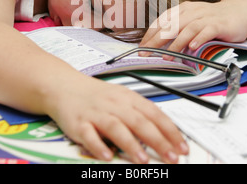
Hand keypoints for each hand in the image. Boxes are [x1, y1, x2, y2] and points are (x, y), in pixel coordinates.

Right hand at [49, 75, 188, 163]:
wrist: (65, 87)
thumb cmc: (97, 96)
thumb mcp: (123, 98)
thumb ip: (142, 113)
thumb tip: (166, 133)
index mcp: (128, 98)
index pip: (154, 114)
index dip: (170, 131)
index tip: (181, 147)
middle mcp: (114, 104)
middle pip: (139, 121)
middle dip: (158, 141)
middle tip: (171, 157)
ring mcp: (96, 114)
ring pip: (116, 128)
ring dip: (131, 144)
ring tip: (143, 160)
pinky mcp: (78, 123)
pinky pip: (88, 135)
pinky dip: (98, 146)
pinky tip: (107, 157)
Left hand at [140, 1, 246, 55]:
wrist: (240, 11)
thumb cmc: (212, 19)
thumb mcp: (192, 20)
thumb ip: (177, 29)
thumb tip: (159, 45)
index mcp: (183, 9)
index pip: (162, 21)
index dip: (150, 34)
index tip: (142, 47)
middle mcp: (193, 12)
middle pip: (171, 25)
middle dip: (156, 41)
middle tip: (146, 53)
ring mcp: (206, 17)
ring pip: (187, 29)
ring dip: (176, 44)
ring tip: (167, 56)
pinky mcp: (219, 25)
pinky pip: (207, 32)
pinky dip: (198, 40)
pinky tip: (192, 48)